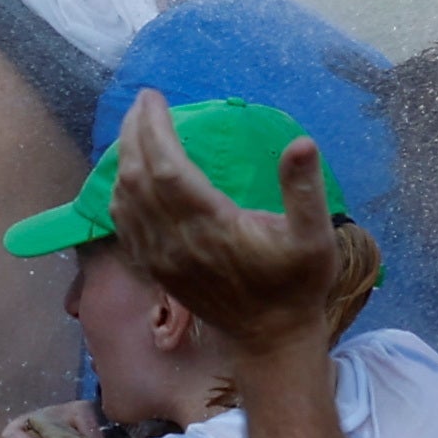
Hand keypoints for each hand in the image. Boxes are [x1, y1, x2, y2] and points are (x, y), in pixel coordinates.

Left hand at [83, 84, 381, 355]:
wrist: (269, 339)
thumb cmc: (296, 286)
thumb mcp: (316, 239)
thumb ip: (305, 191)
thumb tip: (301, 143)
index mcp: (212, 226)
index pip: (166, 167)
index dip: (154, 129)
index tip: (153, 97)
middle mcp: (176, 240)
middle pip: (137, 176)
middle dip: (133, 133)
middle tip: (143, 103)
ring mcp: (160, 257)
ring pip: (124, 198)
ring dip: (124, 158)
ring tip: (135, 128)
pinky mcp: (155, 268)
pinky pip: (124, 223)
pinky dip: (120, 191)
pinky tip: (129, 173)